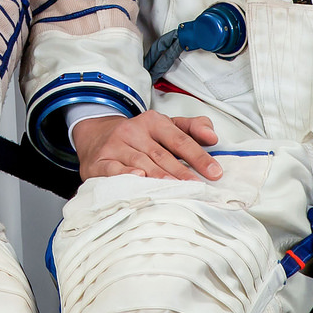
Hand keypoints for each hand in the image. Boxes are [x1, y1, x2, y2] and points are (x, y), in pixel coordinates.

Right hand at [74, 112, 221, 181]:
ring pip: (141, 163)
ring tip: (176, 191)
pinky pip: (113, 169)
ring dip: (159, 178)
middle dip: (182, 173)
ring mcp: (115, 145)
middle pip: (161, 154)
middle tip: (198, 188)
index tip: (215, 172)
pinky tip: (138, 178)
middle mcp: (132, 131)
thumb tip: (212, 136)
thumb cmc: (140, 136)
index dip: (198, 156)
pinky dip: (126, 175)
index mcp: (152, 121)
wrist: (97, 135)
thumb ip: (192, 128)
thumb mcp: (165, 126)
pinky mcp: (100, 161)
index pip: (179, 139)